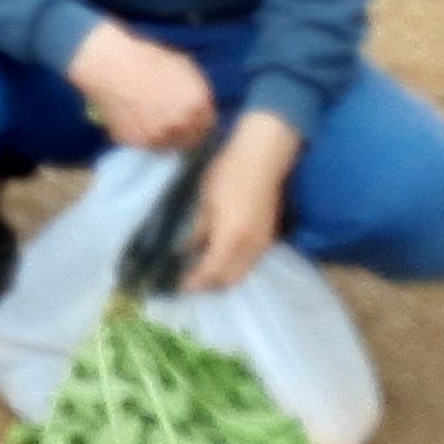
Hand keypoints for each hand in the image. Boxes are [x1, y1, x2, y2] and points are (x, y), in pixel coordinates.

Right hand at [66, 22, 219, 153]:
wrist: (109, 64)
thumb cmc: (145, 59)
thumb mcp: (182, 66)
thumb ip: (197, 89)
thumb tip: (202, 103)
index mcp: (197, 103)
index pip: (208, 125)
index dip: (199, 121)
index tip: (190, 119)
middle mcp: (182, 123)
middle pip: (190, 139)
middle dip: (183, 131)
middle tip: (168, 120)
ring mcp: (159, 135)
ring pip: (168, 145)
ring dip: (163, 135)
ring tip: (148, 117)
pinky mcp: (137, 141)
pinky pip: (145, 143)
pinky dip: (141, 134)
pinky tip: (134, 116)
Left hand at [180, 110, 301, 292]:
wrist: (263, 157)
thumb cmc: (228, 172)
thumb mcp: (204, 200)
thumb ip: (196, 230)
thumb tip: (183, 251)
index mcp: (232, 238)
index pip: (211, 273)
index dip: (193, 283)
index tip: (175, 285)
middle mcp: (251, 248)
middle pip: (229, 281)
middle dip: (207, 286)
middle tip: (186, 281)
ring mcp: (262, 244)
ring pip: (241, 274)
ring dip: (221, 278)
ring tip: (199, 271)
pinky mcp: (267, 237)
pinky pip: (249, 263)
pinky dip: (232, 267)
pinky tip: (217, 257)